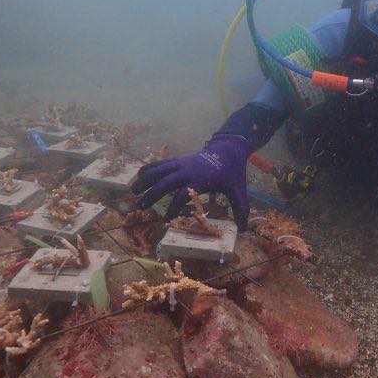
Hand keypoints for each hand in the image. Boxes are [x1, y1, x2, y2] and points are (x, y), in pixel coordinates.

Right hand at [131, 134, 251, 230]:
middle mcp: (187, 170)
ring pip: (159, 170)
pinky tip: (139, 174)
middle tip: (141, 206)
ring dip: (145, 180)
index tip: (167, 219)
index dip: (174, 208)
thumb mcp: (239, 190)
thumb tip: (245, 229)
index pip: (182, 195)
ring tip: (133, 191)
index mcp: (200, 179)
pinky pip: (161, 163)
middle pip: (165, 182)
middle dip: (152, 194)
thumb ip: (241, 209)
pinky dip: (150, 168)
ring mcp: (181, 164)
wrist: (228, 148)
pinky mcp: (179, 160)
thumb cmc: (232, 171)